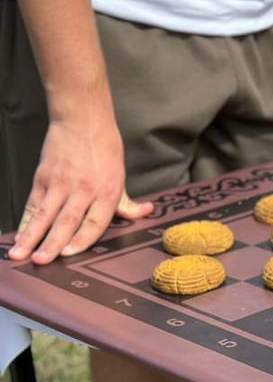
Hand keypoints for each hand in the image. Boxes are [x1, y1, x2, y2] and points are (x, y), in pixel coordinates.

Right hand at [9, 117, 152, 263]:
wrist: (82, 119)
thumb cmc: (104, 147)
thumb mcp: (120, 175)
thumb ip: (127, 201)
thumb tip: (145, 213)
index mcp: (106, 191)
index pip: (94, 221)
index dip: (81, 239)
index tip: (69, 254)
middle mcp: (83, 189)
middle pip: (66, 221)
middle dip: (52, 243)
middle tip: (42, 261)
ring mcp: (60, 183)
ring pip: (44, 214)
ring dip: (32, 236)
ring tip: (21, 254)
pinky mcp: (43, 176)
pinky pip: (33, 204)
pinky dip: (25, 222)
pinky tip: (19, 237)